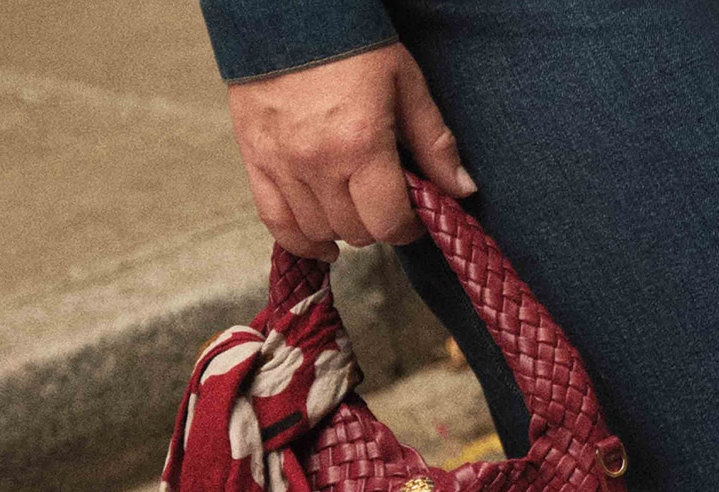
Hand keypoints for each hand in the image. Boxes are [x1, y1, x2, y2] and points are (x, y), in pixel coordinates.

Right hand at [225, 41, 476, 261]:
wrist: (287, 14)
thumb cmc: (353, 43)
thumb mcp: (406, 84)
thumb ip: (434, 142)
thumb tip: (462, 190)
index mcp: (361, 145)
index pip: (389, 222)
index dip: (409, 227)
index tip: (415, 216)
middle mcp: (319, 164)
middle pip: (356, 232)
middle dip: (378, 224)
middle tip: (386, 202)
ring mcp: (283, 166)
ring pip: (318, 231)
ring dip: (343, 229)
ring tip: (355, 209)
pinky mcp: (256, 161)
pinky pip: (276, 222)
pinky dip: (299, 240)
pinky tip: (321, 242)